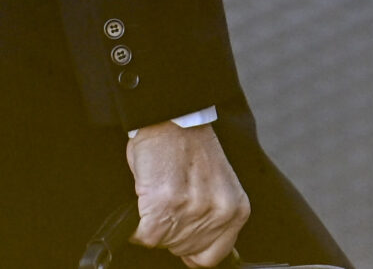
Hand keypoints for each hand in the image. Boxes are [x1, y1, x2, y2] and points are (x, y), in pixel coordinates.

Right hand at [125, 118, 249, 266]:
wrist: (172, 117)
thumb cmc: (189, 145)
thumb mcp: (216, 183)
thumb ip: (212, 216)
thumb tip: (195, 246)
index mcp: (235, 209)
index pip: (213, 256)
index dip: (192, 249)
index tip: (181, 235)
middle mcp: (218, 212)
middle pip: (184, 250)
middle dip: (171, 232)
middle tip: (167, 203)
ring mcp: (192, 210)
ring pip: (162, 242)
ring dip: (154, 224)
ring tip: (158, 193)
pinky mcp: (164, 205)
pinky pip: (143, 234)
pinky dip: (136, 224)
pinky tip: (144, 200)